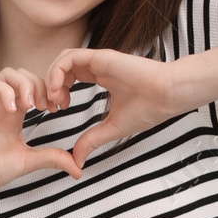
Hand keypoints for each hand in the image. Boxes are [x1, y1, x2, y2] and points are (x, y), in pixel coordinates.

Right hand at [0, 67, 82, 202]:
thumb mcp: (28, 161)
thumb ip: (51, 158)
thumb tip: (79, 169)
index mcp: (15, 113)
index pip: (35, 87)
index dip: (50, 92)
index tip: (59, 108)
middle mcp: (2, 104)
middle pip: (24, 75)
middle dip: (40, 85)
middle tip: (46, 106)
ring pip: (8, 74)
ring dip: (24, 85)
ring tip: (30, 105)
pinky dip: (5, 92)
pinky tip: (12, 110)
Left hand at [45, 48, 179, 168]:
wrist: (168, 96)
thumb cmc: (148, 109)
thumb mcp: (111, 128)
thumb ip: (91, 140)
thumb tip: (76, 160)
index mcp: (102, 77)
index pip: (69, 77)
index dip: (57, 92)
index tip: (59, 110)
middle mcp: (98, 67)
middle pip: (61, 68)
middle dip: (50, 86)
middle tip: (52, 106)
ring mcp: (98, 60)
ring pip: (62, 59)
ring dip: (51, 78)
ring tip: (56, 100)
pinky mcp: (101, 57)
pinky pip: (69, 57)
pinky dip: (57, 72)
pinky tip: (60, 91)